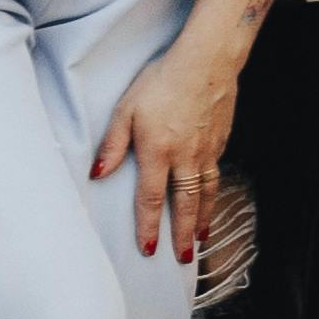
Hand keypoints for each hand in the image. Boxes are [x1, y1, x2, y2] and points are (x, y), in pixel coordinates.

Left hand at [91, 36, 239, 262]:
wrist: (207, 60)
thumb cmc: (161, 79)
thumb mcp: (126, 108)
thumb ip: (112, 144)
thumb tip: (97, 175)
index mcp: (158, 151)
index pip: (151, 199)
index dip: (148, 227)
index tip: (148, 250)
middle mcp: (185, 157)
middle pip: (185, 205)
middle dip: (183, 234)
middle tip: (184, 258)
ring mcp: (207, 150)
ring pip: (205, 194)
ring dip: (203, 219)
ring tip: (201, 239)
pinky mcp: (221, 141)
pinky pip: (216, 175)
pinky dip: (213, 195)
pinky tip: (210, 201)